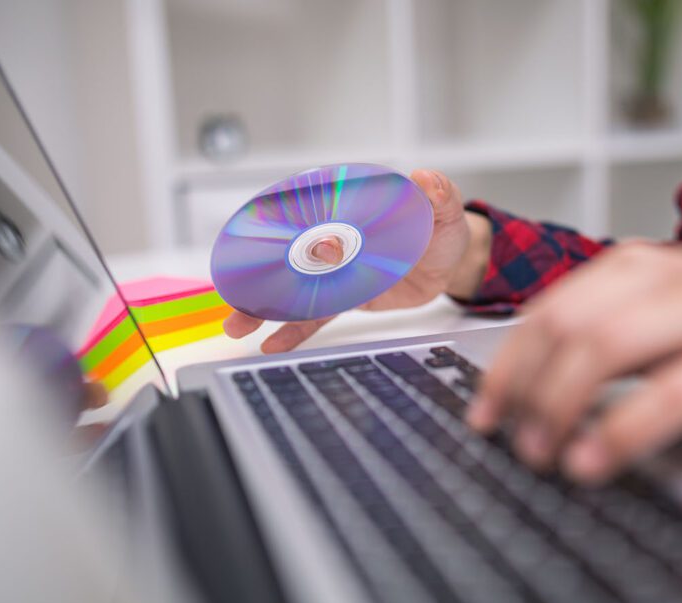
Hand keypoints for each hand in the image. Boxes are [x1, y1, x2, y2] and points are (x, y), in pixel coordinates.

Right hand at [224, 169, 491, 352]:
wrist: (449, 263)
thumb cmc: (440, 228)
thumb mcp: (443, 210)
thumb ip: (437, 195)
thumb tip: (426, 179)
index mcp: (350, 209)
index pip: (314, 213)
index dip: (297, 227)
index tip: (293, 244)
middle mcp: (334, 239)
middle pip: (289, 254)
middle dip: (259, 273)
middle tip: (232, 293)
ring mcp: (334, 272)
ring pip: (293, 290)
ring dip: (264, 308)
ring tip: (236, 326)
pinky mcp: (343, 298)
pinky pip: (315, 317)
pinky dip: (294, 331)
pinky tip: (272, 345)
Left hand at [466, 241, 681, 483]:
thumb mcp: (672, 314)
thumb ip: (609, 335)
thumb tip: (535, 390)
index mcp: (640, 265)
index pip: (548, 310)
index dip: (506, 366)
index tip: (484, 412)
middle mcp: (668, 279)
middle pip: (565, 328)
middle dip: (524, 390)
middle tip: (509, 440)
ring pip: (603, 350)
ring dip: (557, 408)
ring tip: (541, 455)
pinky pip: (665, 397)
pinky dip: (617, 434)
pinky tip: (591, 463)